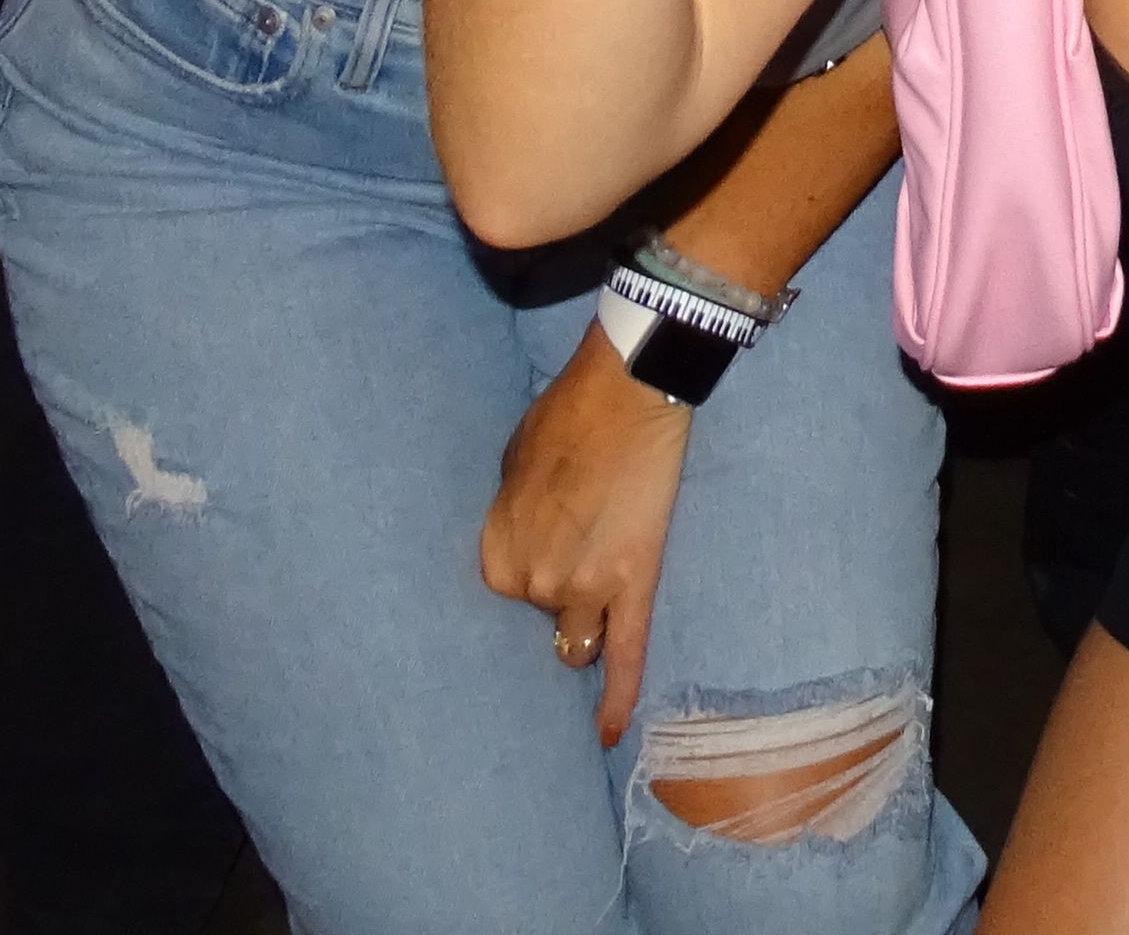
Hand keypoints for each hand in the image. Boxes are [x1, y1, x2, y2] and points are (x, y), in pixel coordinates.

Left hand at [483, 334, 692, 747]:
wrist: (628, 392)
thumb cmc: (565, 417)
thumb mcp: (510, 466)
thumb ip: (510, 522)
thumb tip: (522, 548)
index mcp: (496, 554)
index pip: (505, 594)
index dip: (529, 566)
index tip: (546, 542)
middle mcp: (533, 582)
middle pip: (542, 614)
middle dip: (559, 584)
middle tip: (581, 535)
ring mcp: (584, 590)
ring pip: (576, 641)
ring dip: (583, 620)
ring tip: (599, 577)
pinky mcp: (632, 587)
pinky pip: (623, 658)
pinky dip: (616, 700)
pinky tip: (608, 735)